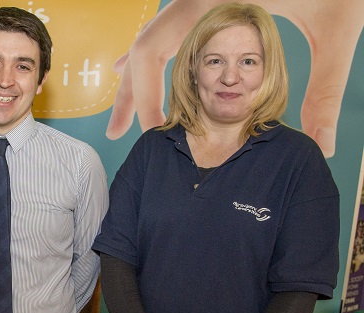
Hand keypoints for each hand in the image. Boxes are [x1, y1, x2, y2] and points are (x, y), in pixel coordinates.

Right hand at [106, 0, 363, 156]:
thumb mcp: (338, 27)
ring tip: (125, 114)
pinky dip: (154, 55)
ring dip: (137, 76)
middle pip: (144, 45)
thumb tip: (322, 144)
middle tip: (115, 133)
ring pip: (154, 36)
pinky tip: (139, 68)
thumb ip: (326, 88)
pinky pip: (170, 27)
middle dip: (128, 92)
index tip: (154, 130)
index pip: (154, 49)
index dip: (144, 93)